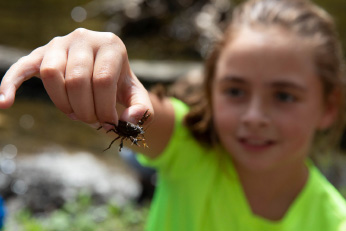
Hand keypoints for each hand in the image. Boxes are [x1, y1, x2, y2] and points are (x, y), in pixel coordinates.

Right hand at [0, 28, 152, 125]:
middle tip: (92, 120)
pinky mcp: (41, 54)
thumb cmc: (120, 85)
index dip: (105, 109)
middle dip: (85, 110)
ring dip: (63, 103)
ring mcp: (60, 43)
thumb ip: (142, 108)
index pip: (103, 80)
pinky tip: (4, 103)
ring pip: (52, 75)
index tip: (110, 123)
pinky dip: (10, 84)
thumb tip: (130, 118)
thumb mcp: (136, 95)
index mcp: (111, 45)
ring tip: (75, 112)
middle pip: (78, 80)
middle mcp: (85, 38)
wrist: (103, 71)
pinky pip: (21, 67)